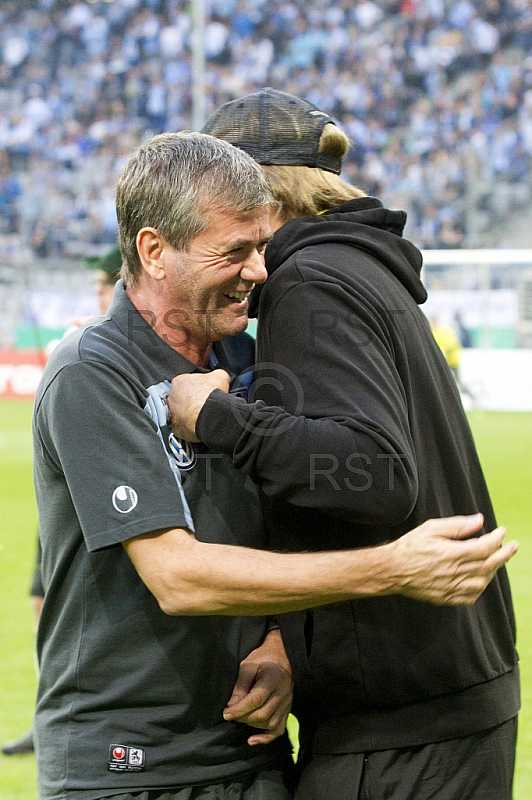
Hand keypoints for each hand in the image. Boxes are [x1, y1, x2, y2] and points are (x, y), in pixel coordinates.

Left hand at [168, 369, 230, 441]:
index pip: (185, 382)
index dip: (196, 387)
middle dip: (191, 401)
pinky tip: (199, 425)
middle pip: (180, 398)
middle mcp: (172, 397)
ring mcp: (173, 414)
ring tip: (202, 415)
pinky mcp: (176, 428)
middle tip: (203, 404)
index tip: (204, 391)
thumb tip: (219, 375)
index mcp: (179, 382)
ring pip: (180, 413)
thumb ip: (216, 373)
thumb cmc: (211, 395)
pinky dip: (189, 427)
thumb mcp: (220, 375)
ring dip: (189, 414)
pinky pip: (182, 427)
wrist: (210, 415)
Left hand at [223, 629, 292, 745]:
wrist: (282, 656)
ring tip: (240, 717)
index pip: (256, 699)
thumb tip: (232, 706)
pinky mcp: (288, 710)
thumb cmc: (262, 659)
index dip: (239, 709)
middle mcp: (284, 692)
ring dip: (252, 725)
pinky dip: (266, 738)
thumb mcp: (248, 665)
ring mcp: (288, 702)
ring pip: (270, 723)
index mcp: (273, 677)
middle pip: (263, 713)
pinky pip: (279, 729)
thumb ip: (240, 685)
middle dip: (243, 717)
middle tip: (230, 713)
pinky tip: (252, 739)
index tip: (226, 713)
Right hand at [390, 513, 517, 604]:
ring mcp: (451, 588)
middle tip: (513, 546)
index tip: (502, 531)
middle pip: (489, 565)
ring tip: (497, 560)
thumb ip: (457, 525)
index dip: (497, 539)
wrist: (392, 570)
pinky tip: (481, 578)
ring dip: (493, 570)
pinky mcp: (447, 599)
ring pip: (483, 582)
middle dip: (504, 554)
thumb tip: (479, 520)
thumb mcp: (431, 528)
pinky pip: (471, 596)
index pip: (485, 547)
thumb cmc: (410, 547)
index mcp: (452, 554)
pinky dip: (480, 587)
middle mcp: (455, 573)